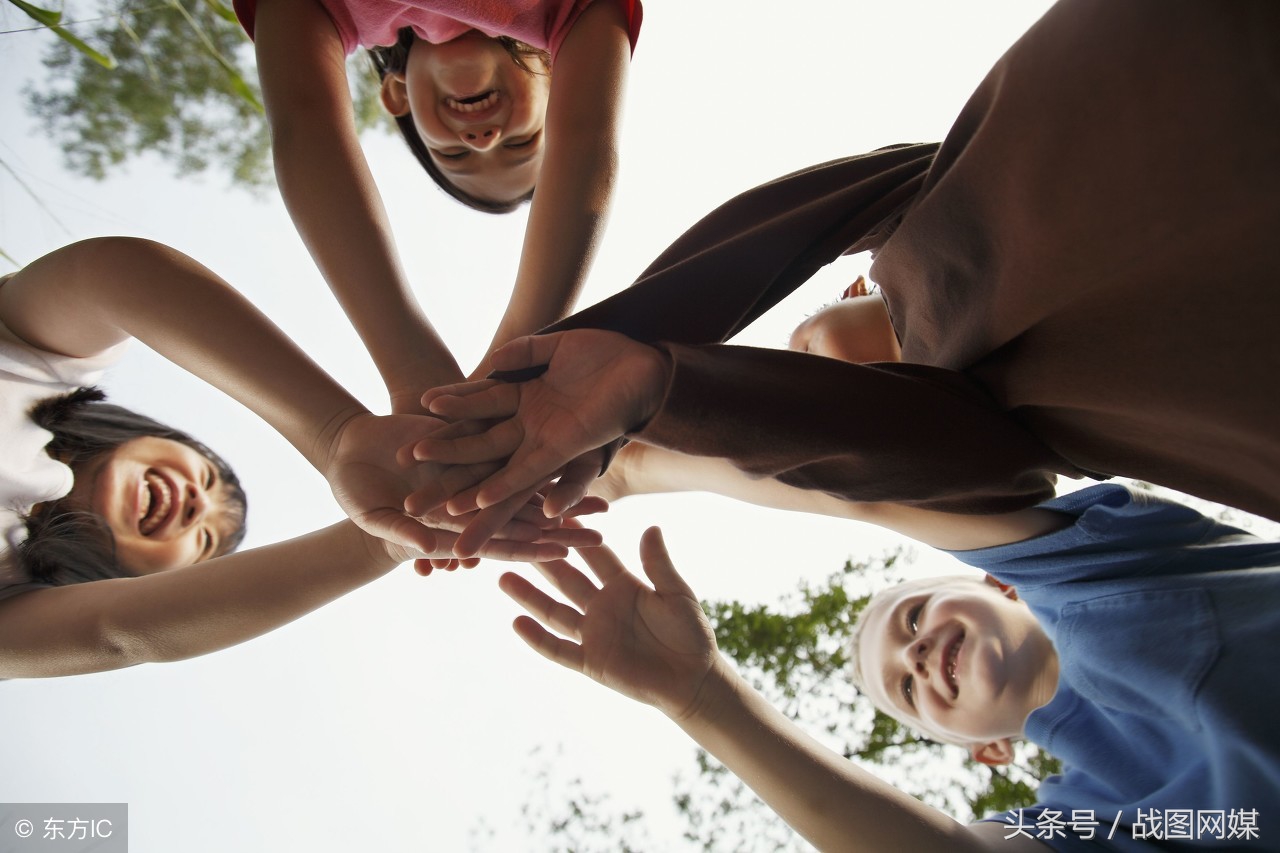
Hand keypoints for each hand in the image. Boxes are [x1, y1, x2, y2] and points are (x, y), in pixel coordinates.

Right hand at [327, 412, 594, 561]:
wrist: (344, 447)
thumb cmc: (350, 488)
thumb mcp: (371, 513)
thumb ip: (400, 532)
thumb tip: (428, 550)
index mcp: (453, 526)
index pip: (500, 541)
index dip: (531, 547)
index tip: (565, 553)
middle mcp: (472, 500)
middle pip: (526, 515)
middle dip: (562, 524)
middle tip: (602, 531)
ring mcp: (475, 471)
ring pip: (527, 481)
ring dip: (561, 489)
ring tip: (601, 494)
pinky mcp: (471, 441)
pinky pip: (510, 445)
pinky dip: (536, 447)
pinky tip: (568, 447)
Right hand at [409, 327, 668, 512]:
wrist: (647, 362)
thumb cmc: (603, 354)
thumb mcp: (552, 347)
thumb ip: (520, 353)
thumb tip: (491, 363)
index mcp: (520, 405)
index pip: (471, 422)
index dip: (442, 434)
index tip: (405, 448)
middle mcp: (529, 430)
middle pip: (478, 461)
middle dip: (447, 483)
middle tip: (411, 505)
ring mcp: (547, 442)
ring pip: (503, 477)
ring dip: (477, 499)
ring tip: (446, 521)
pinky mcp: (569, 448)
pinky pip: (537, 472)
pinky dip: (516, 487)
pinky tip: (491, 503)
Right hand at [500, 528, 718, 719]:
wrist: (693, 680)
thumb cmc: (691, 634)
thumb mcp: (676, 594)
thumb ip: (658, 564)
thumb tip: (651, 527)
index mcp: (624, 585)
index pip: (594, 555)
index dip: (576, 536)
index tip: (554, 514)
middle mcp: (603, 606)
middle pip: (567, 579)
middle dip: (543, 560)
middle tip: (517, 538)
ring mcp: (594, 634)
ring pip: (555, 611)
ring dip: (529, 596)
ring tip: (503, 576)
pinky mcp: (591, 661)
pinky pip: (559, 649)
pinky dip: (537, 638)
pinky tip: (516, 622)